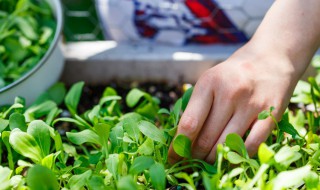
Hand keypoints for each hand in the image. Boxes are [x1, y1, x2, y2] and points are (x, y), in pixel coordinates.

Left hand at [168, 45, 301, 163]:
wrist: (271, 58)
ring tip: (207, 162)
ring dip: (214, 159)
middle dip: (194, 156)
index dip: (178, 146)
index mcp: (209, 83)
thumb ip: (196, 105)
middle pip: (206, 138)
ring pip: (227, 144)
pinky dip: (237, 156)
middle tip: (190, 162)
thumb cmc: (233, 74)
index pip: (189, 123)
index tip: (172, 158)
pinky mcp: (271, 114)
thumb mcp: (210, 80)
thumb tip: (180, 139)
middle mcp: (230, 93)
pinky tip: (230, 158)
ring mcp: (252, 104)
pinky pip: (251, 145)